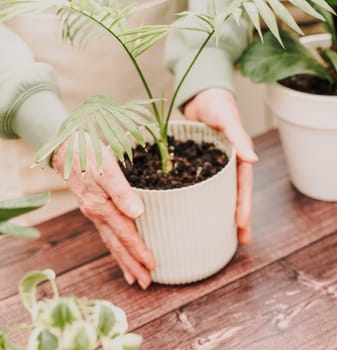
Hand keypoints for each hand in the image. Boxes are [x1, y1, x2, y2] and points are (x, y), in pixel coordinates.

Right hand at [52, 136, 155, 288]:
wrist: (65, 146)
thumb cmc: (88, 153)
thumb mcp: (107, 167)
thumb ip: (122, 190)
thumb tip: (138, 212)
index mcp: (102, 207)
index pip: (125, 234)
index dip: (139, 251)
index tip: (152, 266)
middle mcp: (97, 214)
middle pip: (117, 245)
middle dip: (132, 265)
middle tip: (147, 283)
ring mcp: (94, 213)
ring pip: (111, 242)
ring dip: (124, 260)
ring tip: (135, 277)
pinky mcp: (94, 207)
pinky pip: (106, 233)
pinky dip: (115, 246)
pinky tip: (120, 251)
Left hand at [184, 88, 257, 244]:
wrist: (200, 93)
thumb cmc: (217, 102)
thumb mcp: (228, 117)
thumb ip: (239, 136)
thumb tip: (254, 159)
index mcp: (237, 158)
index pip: (243, 187)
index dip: (244, 207)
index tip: (242, 226)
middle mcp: (227, 165)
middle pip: (234, 196)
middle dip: (239, 219)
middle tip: (241, 241)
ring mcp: (214, 167)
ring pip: (220, 194)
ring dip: (222, 213)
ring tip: (221, 236)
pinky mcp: (199, 164)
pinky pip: (202, 186)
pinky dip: (202, 200)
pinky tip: (196, 213)